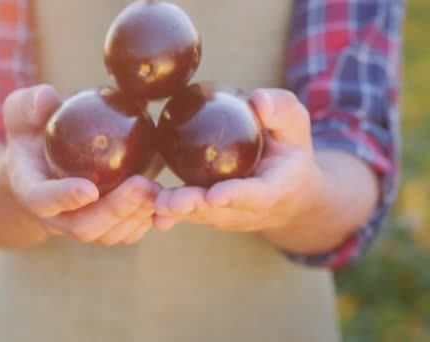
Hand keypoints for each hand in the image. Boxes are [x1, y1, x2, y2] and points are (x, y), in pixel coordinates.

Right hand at [4, 85, 159, 245]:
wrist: (44, 163)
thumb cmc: (33, 133)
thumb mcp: (23, 113)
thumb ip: (28, 106)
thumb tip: (46, 98)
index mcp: (31, 190)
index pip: (43, 200)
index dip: (64, 198)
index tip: (89, 189)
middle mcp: (56, 217)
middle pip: (83, 226)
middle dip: (115, 209)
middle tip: (142, 185)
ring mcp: (82, 225)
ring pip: (108, 234)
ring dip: (135, 216)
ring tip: (159, 191)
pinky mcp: (106, 227)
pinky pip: (126, 233)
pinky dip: (147, 222)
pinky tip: (167, 205)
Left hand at [153, 89, 326, 233]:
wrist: (288, 192)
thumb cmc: (290, 151)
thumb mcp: (296, 127)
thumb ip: (282, 112)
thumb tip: (257, 100)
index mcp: (274, 189)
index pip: (255, 195)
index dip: (236, 196)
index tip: (215, 195)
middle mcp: (246, 209)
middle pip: (217, 211)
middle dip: (192, 206)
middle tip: (169, 202)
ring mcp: (224, 215)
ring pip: (196, 214)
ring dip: (172, 209)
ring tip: (149, 200)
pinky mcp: (206, 213)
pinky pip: (184, 212)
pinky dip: (163, 208)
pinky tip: (138, 203)